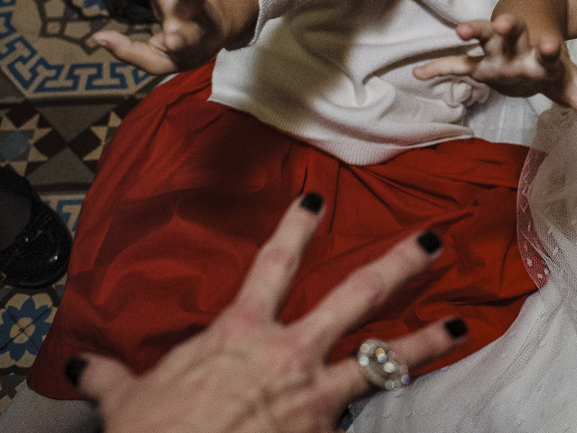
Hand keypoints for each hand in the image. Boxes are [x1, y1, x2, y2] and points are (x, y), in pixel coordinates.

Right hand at [70, 194, 465, 432]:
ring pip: (385, 355)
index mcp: (242, 333)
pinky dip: (383, 409)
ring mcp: (316, 392)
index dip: (296, 228)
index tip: (316, 200)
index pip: (272, 265)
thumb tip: (83, 368)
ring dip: (427, 340)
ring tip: (461, 325)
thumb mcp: (130, 400)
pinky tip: (415, 403)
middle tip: (431, 241)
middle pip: (356, 294)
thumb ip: (115, 378)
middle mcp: (290, 352)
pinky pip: (363, 413)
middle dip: (398, 264)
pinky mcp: (326, 430)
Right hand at [414, 14, 576, 144]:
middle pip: (512, 35)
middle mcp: (518, 49)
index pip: (547, 52)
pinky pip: (456, 63)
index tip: (548, 46)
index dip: (547, 50)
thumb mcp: (575, 88)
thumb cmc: (553, 65)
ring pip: (483, 37)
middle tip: (505, 21)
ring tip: (461, 30)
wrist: (533, 30)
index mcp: (543, 56)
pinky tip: (418, 73)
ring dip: (474, 30)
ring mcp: (496, 52)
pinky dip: (438, 67)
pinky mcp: (479, 60)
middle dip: (507, 28)